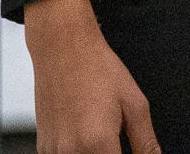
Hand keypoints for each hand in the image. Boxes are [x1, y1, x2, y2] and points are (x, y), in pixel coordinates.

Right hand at [23, 0, 160, 153]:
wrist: (63, 47)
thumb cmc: (97, 68)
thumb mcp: (134, 104)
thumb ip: (145, 141)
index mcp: (97, 143)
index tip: (131, 151)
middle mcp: (71, 151)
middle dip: (112, 152)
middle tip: (116, 135)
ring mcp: (53, 150)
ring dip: (95, 152)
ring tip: (100, 128)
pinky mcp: (44, 146)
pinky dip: (78, 150)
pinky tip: (84, 129)